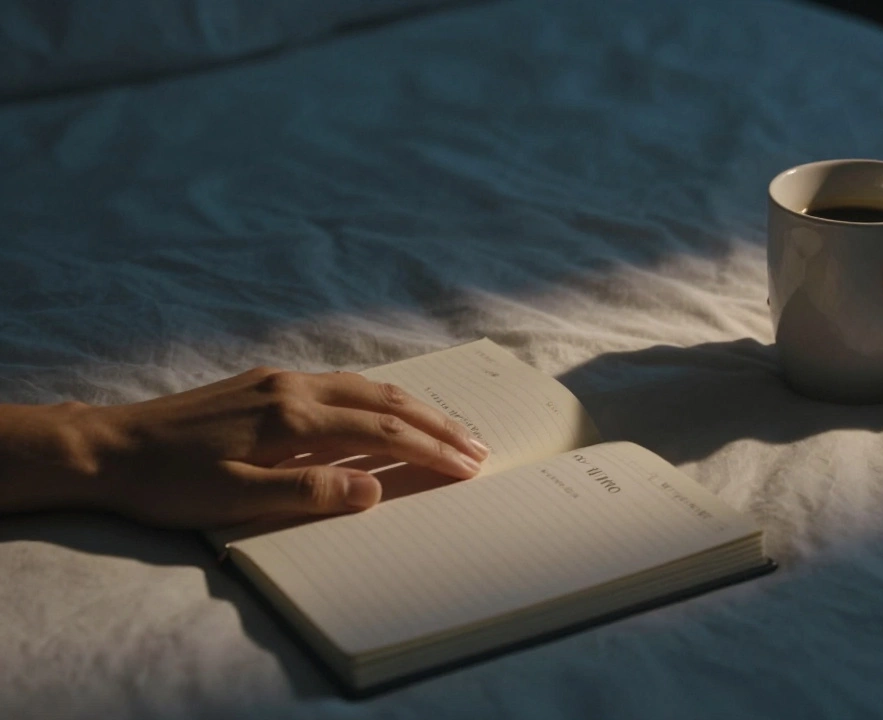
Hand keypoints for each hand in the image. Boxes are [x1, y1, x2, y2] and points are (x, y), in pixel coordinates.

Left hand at [1, 368, 489, 527]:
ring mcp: (280, 380)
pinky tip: (384, 410)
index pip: (381, 431)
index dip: (429, 449)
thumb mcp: (236, 498)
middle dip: (436, 422)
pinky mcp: (265, 383)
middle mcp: (295, 388)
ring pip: (364, 385)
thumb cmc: (170, 482)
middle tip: (477, 445)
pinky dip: (378, 397)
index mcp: (293, 417)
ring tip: (447, 427)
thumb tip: (374, 487)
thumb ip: (309, 491)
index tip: (468, 467)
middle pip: (384, 399)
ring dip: (412, 406)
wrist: (109, 446)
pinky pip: (340, 384)